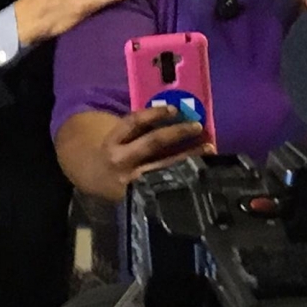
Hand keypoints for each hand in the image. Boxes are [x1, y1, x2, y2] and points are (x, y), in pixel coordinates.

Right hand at [100, 106, 214, 195]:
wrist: (97, 184)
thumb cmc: (116, 153)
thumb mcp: (119, 139)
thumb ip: (140, 129)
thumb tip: (176, 115)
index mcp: (113, 142)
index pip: (133, 122)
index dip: (154, 113)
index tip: (174, 108)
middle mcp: (121, 161)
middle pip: (152, 142)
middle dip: (177, 132)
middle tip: (197, 126)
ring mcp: (133, 181)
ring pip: (165, 165)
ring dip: (189, 155)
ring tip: (208, 147)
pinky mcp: (143, 197)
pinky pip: (169, 183)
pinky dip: (186, 175)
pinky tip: (201, 170)